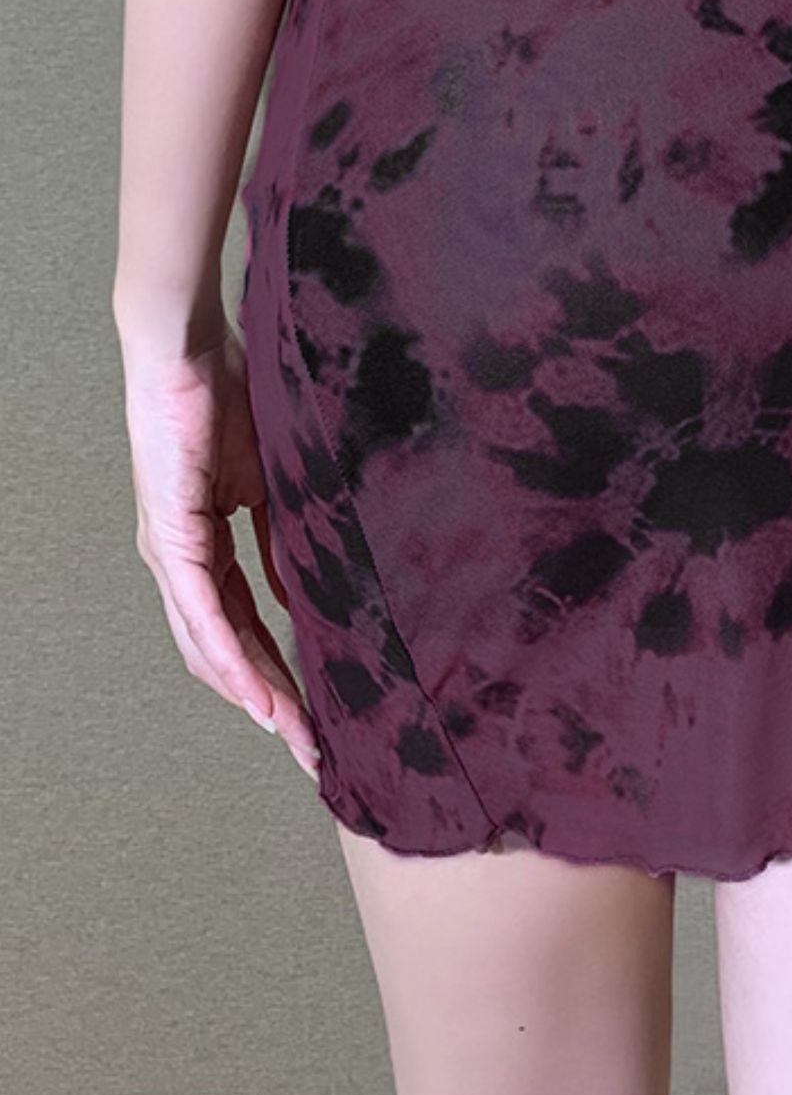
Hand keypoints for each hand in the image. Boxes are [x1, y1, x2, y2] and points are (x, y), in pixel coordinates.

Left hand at [118, 317, 320, 781]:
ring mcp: (172, 551)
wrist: (189, 346)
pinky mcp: (172, 535)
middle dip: (271, 703)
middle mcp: (181, 558)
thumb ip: (290, 530)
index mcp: (205, 543)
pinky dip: (231, 656)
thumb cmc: (231, 392)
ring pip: (210, 645)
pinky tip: (257, 689)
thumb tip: (315, 580)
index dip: (278, 673)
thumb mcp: (276, 477)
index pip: (244, 625)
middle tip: (311, 747)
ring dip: (254, 694)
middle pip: (225, 651)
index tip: (316, 713)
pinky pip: (204, 612)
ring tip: (293, 734)